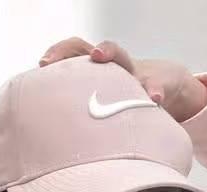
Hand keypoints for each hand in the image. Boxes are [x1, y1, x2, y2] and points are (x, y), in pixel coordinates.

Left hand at [39, 38, 206, 122]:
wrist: (163, 86)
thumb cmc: (120, 97)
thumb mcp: (98, 97)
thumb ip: (75, 104)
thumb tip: (43, 126)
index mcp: (98, 68)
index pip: (76, 49)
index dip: (59, 52)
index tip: (43, 63)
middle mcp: (116, 66)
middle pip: (103, 49)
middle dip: (92, 49)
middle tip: (87, 54)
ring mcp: (136, 75)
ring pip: (125, 61)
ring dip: (114, 56)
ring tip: (104, 57)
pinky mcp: (157, 86)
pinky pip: (156, 88)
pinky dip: (155, 92)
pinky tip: (154, 100)